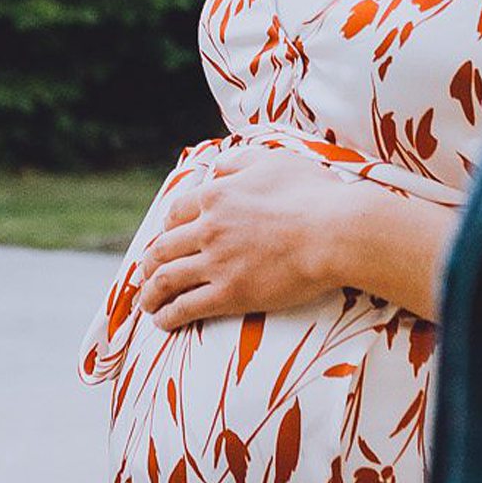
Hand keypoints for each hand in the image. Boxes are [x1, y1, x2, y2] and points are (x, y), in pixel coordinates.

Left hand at [131, 148, 364, 330]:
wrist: (336, 232)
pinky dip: (168, 315)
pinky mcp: (230, 293)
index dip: (167, 228)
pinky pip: (187, 307)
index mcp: (216, 195)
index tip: (166, 238)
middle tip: (145, 274)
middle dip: (149, 263)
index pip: (176, 213)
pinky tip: (162, 322)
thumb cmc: (314, 194)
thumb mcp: (273, 160)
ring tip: (146, 303)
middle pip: (163, 247)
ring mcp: (217, 262)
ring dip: (150, 292)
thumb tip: (218, 167)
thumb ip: (240, 162)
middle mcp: (208, 228)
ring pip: (167, 279)